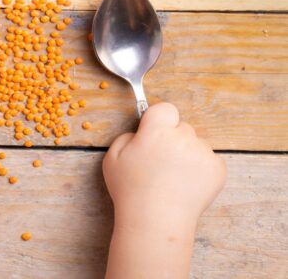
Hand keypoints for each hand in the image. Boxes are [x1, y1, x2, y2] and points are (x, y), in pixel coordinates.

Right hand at [103, 102, 226, 278]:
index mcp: (156, 131)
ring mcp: (202, 153)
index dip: (160, 119)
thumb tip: (141, 132)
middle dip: (173, 139)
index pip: (166, 108)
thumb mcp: (112, 157)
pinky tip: (187, 183)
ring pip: (197, 144)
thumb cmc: (130, 190)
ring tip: (173, 177)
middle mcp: (182, 137)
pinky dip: (202, 169)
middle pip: (182, 128)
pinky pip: (210, 160)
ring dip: (188, 154)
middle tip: (161, 161)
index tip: (155, 132)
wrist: (155, 221)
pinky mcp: (217, 169)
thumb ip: (127, 136)